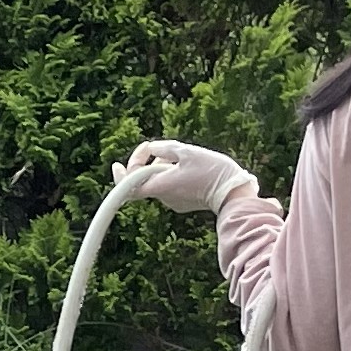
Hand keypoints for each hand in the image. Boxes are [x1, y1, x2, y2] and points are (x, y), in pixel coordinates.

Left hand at [115, 139, 253, 214]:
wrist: (233, 192)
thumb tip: (152, 148)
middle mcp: (164, 197)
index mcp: (160, 186)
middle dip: (148, 161)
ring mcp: (173, 202)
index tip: (117, 164)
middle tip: (158, 148)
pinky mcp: (183, 202)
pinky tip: (189, 166)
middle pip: (145, 179)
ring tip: (182, 156)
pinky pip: (170, 186)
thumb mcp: (187, 151)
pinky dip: (172, 174)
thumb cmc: (212, 171)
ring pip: (158, 181)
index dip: (121, 175)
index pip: (129, 186)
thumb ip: (165, 148)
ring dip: (163, 166)